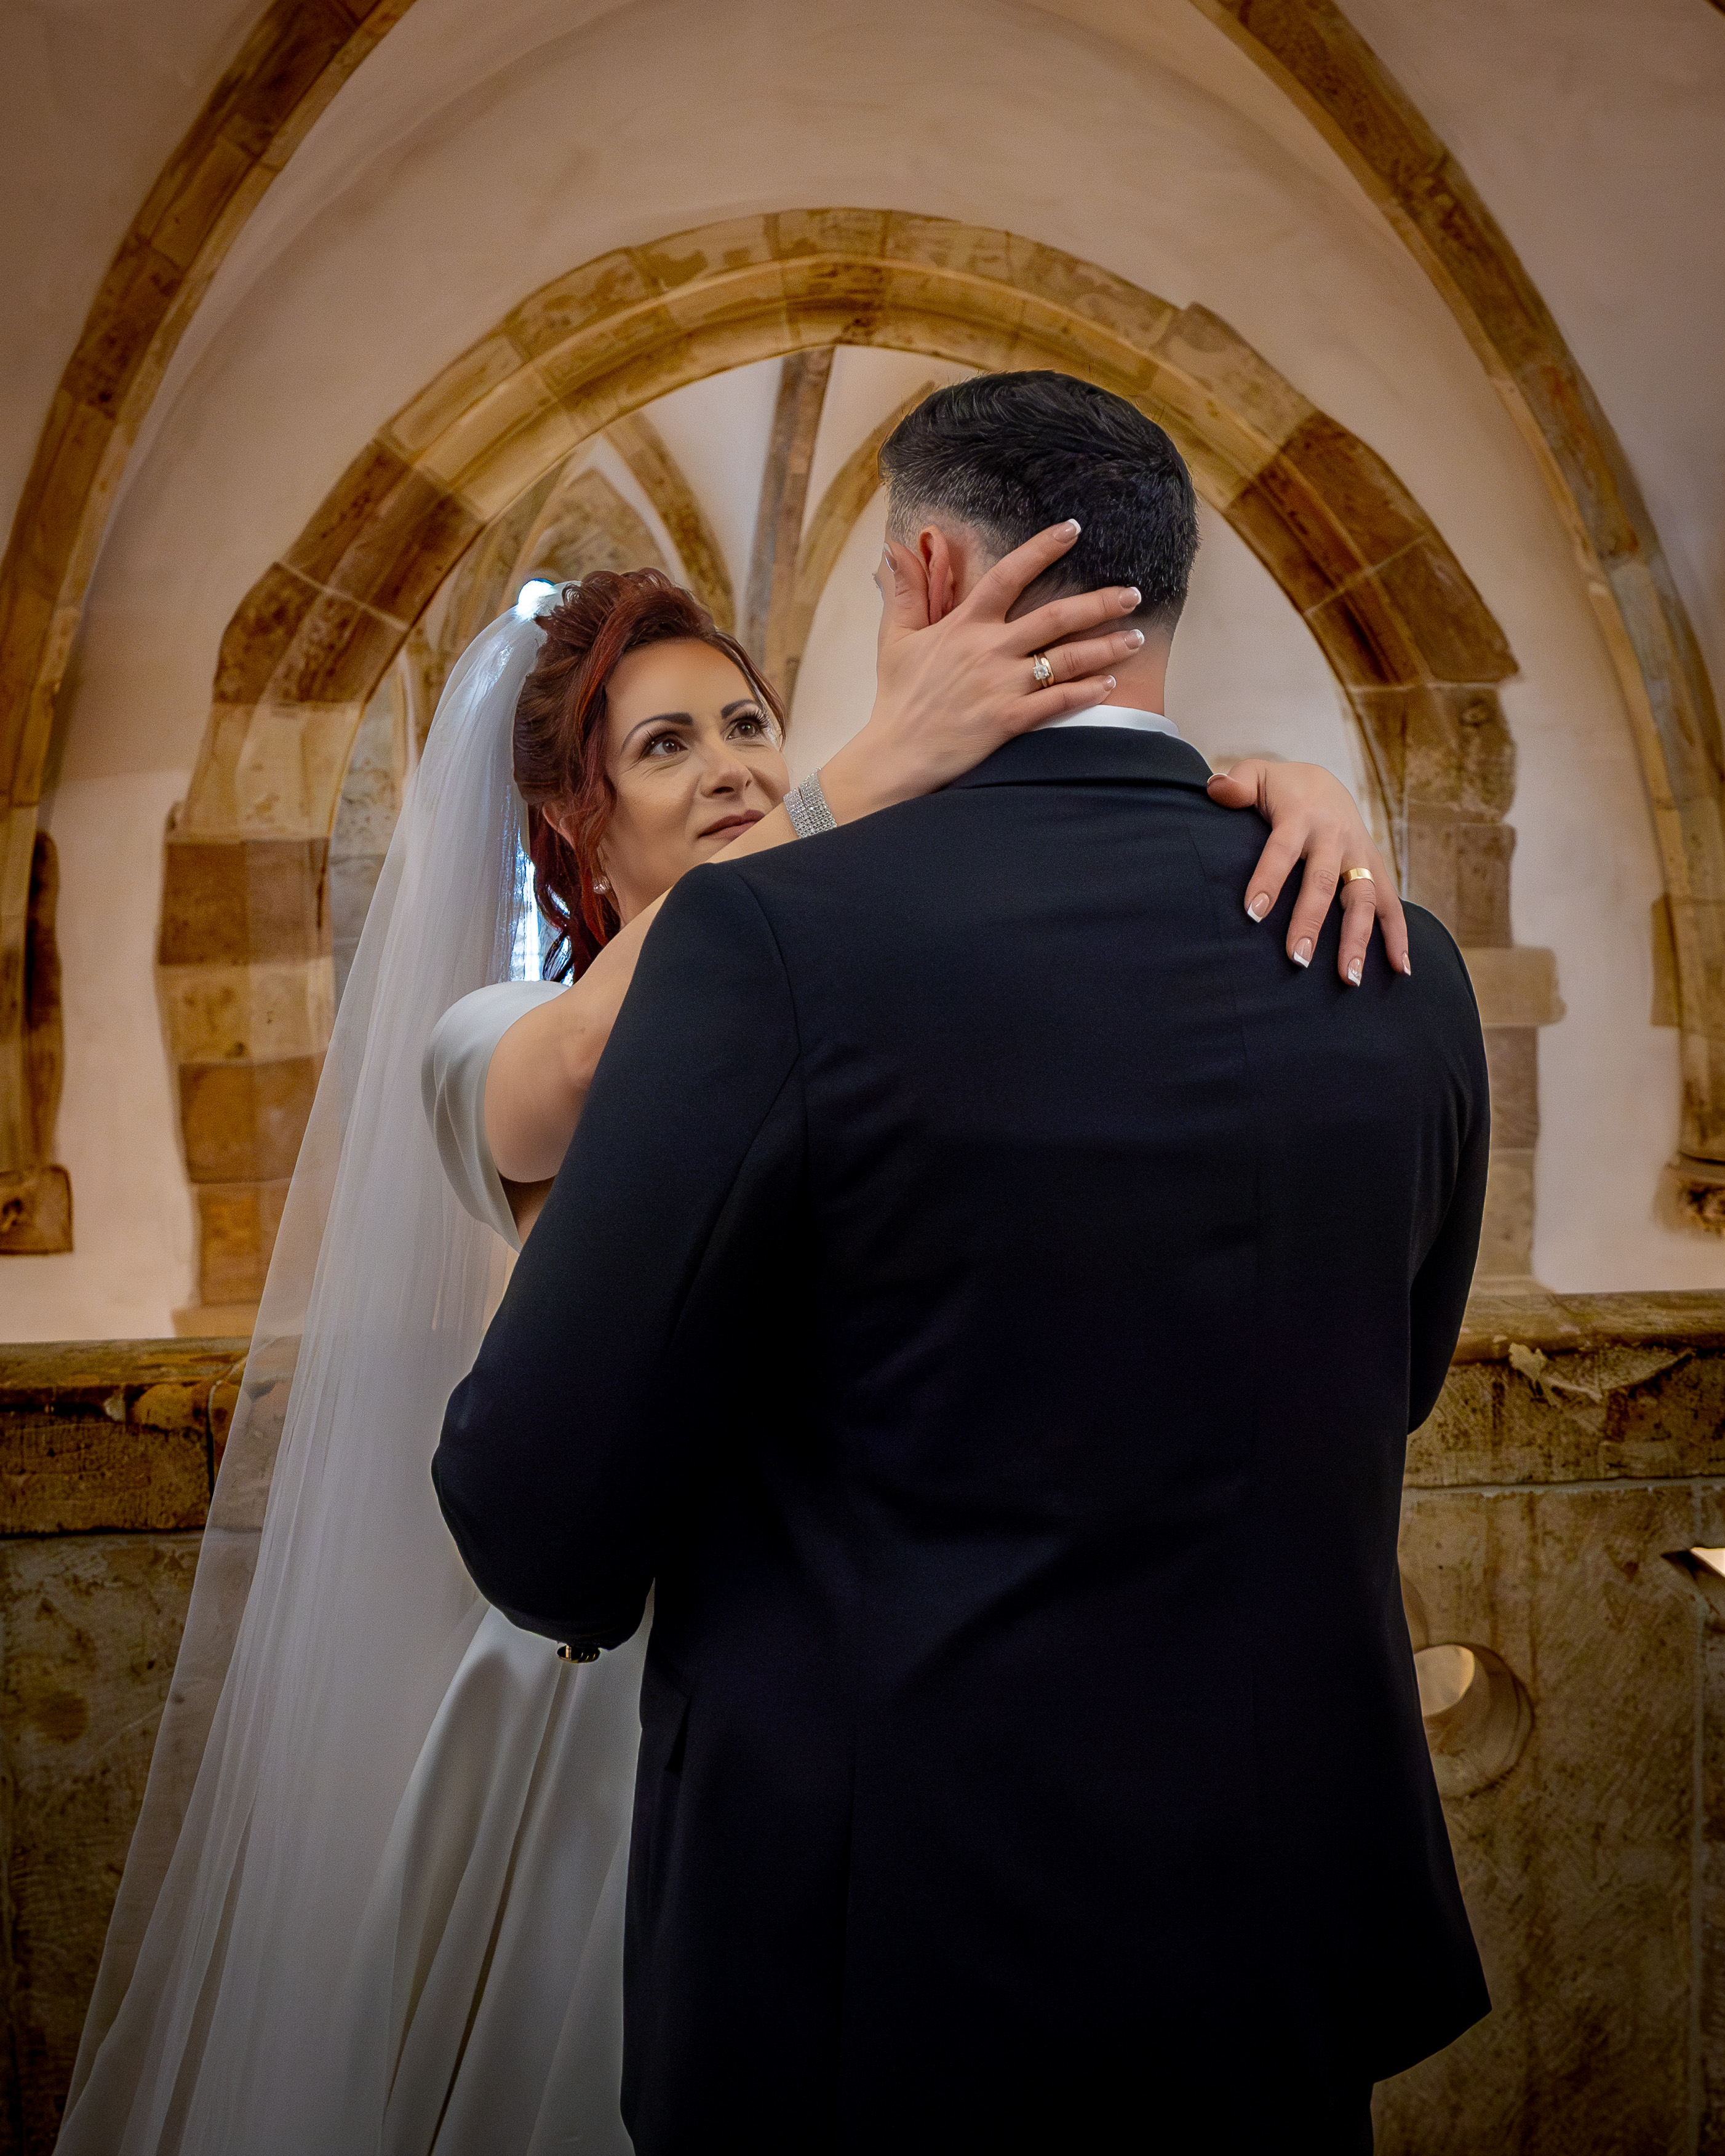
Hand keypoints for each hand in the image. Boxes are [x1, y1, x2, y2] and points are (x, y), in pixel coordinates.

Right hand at [819, 521, 1145, 821]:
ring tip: (1137, 639)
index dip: (1042, 549)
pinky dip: (1088, 692)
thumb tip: (895, 548)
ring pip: (1066, 660)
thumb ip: (905, 592)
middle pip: (1055, 616)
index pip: (1009, 574)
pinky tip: (1111, 684)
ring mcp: (1001, 686)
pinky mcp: (1009, 720)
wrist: (896, 754)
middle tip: (1133, 594)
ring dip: (1106, 647)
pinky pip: (1058, 701)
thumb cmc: (898, 696)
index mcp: (964, 624)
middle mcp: (988, 650)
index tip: (1072, 530)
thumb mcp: (895, 638)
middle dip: (1099, 603)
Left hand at [1205, 759, 1409, 983]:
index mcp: (1301, 816)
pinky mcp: (1375, 870)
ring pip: (1364, 899)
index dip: (1268, 879)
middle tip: (1297, 959)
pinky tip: (1402, 970)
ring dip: (1358, 939)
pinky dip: (1399, 936)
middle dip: (1311, 921)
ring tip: (1348, 978)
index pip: (1281, 850)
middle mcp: (1335, 838)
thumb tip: (1216, 788)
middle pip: (1324, 882)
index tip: (1253, 913)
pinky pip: (1392, 904)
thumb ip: (1236, 784)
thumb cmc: (1283, 789)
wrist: (1326, 786)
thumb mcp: (1258, 776)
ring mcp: (1359, 856)